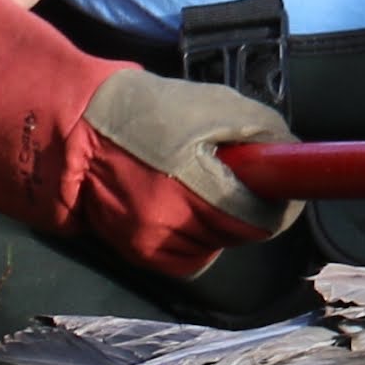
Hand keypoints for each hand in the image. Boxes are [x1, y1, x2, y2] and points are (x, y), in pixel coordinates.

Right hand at [85, 68, 298, 235]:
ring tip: (199, 192)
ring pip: (212, 248)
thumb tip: (288, 153)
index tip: (280, 195)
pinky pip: (185, 260)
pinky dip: (194, 242)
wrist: (76, 126)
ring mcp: (149, 239)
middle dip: (245, 212)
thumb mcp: (211, 104)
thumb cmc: (146, 110)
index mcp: (191, 178)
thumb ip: (259, 128)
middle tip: (234, 183)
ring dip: (218, 226)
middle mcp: (169, 217)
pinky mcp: (135, 251)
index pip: (256, 218)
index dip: (277, 208)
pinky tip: (182, 212)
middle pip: (237, 236)